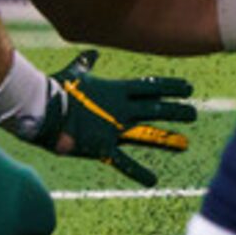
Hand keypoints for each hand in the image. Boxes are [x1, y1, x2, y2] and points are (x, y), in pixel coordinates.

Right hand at [30, 50, 194, 188]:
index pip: (152, 86)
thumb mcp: (75, 72)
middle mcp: (121, 109)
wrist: (42, 110)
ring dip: (166, 140)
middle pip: (156, 109)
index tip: (189, 87)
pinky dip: (138, 172)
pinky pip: (123, 162)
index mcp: (117, 90)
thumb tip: (92, 53)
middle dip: (177, 111)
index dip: (171, 87)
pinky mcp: (102, 147)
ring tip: (185, 144)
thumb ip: (87, 63)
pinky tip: (153, 180)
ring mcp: (114, 128)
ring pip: (147, 134)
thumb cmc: (56, 89)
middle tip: (193, 114)